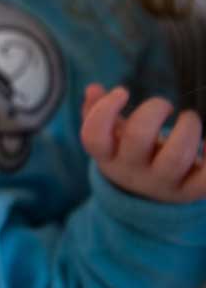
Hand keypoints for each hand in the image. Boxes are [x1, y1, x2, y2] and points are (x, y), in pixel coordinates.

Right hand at [80, 83, 205, 202]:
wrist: (147, 199)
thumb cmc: (127, 155)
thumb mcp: (109, 137)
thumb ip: (96, 112)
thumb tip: (93, 88)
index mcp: (108, 156)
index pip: (94, 136)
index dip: (104, 109)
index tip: (122, 91)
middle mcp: (131, 171)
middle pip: (137, 138)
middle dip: (153, 110)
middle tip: (164, 105)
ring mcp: (161, 183)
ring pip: (175, 157)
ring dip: (188, 129)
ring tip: (189, 118)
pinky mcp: (189, 191)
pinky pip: (205, 181)